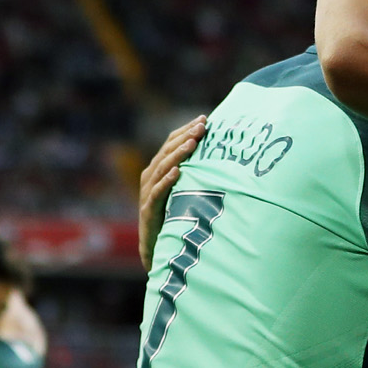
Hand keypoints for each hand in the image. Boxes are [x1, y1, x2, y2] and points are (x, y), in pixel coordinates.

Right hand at [138, 116, 205, 271]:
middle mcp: (150, 177)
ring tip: (193, 143)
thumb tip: (219, 157)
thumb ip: (194, 174)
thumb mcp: (184, 191)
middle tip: (203, 126)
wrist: (158, 248)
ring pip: (163, 167)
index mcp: (158, 169)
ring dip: (179, 154)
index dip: (186, 130)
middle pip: (168, 150)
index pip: (171, 143)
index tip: (205, 119)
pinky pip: (158, 192)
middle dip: (186, 136)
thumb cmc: (174, 217)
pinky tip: (179, 172)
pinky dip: (167, 180)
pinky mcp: (149, 209)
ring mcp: (148, 192)